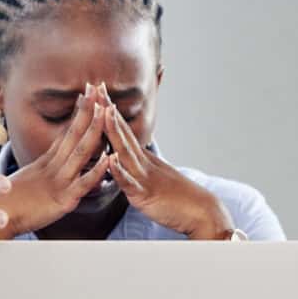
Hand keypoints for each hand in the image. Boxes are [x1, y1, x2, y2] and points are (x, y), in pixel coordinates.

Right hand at [0, 84, 112, 235]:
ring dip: (94, 130)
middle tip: (97, 88)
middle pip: (73, 134)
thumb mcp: (26, 181)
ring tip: (105, 111)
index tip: (87, 93)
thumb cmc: (7, 203)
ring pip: (81, 152)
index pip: (66, 132)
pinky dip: (97, 171)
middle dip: (87, 111)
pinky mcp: (62, 199)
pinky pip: (83, 183)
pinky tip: (110, 159)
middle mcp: (53, 167)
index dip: (78, 113)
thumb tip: (47, 161)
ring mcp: (59, 181)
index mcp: (45, 162)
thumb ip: (40, 170)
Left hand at [100, 93, 232, 239]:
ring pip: (125, 151)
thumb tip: (124, 160)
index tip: (98, 89)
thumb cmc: (178, 198)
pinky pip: (130, 183)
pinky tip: (110, 161)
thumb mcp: (154, 177)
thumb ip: (139, 167)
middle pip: (123, 132)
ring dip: (114, 131)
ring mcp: (144, 176)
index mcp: (142, 158)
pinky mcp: (145, 195)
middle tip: (96, 86)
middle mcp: (142, 162)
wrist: (201, 212)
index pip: (123, 129)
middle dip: (107, 110)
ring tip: (103, 111)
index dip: (109, 110)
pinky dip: (119, 172)